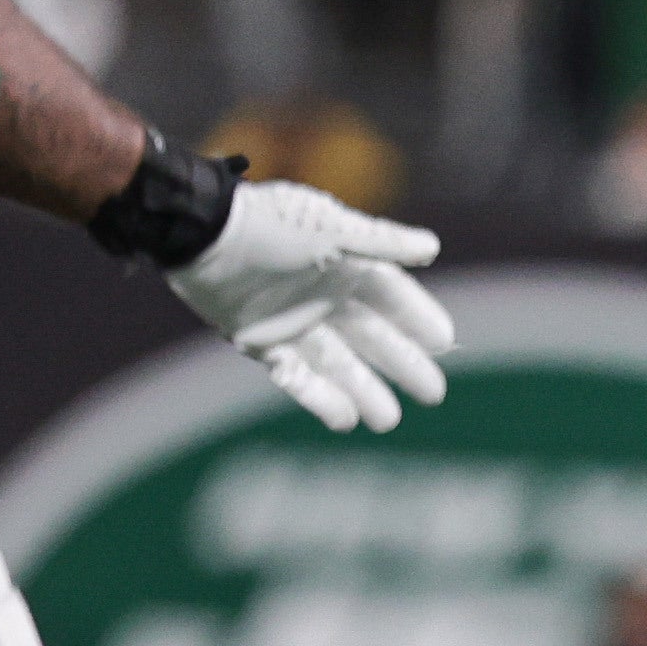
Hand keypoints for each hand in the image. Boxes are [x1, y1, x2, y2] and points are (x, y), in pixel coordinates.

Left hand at [165, 178, 453, 431]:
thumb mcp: (333, 229)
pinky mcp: (258, 342)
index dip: (418, 318)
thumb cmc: (271, 224)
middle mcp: (323, 296)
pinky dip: (319, 397)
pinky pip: (296, 375)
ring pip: (338, 364)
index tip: (443, 342)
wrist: (203, 234)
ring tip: (389, 421)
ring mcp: (292, 322)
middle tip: (433, 393)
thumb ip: (382, 242)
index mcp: (345, 265)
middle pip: (372, 337)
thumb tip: (432, 248)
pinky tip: (345, 421)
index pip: (393, 296)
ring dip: (364, 390)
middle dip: (402, 364)